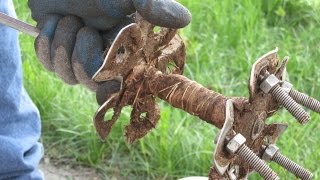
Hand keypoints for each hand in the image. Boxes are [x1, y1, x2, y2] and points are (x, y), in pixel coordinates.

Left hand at [28, 0, 190, 90]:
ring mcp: (78, 59)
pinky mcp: (57, 55)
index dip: (116, 92)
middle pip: (90, 82)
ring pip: (67, 75)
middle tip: (83, 27)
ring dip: (62, 42)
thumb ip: (153, 7)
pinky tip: (54, 23)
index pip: (124, 85)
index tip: (109, 86)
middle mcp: (103, 60)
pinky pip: (48, 64)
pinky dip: (46, 40)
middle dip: (81, 54)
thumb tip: (185, 19)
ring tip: (68, 20)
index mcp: (125, 50)